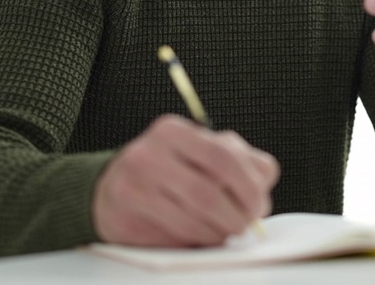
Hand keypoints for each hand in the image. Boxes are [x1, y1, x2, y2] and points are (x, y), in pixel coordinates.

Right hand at [92, 114, 279, 246]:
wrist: (112, 189)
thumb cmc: (169, 170)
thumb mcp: (202, 152)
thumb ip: (241, 161)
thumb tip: (262, 188)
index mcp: (172, 131)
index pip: (223, 156)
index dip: (248, 186)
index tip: (259, 205)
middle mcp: (148, 155)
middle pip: (207, 194)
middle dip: (236, 217)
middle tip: (245, 226)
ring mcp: (132, 188)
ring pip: (191, 221)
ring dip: (217, 234)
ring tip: (224, 233)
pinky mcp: (124, 219)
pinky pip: (172, 239)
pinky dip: (194, 243)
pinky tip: (199, 237)